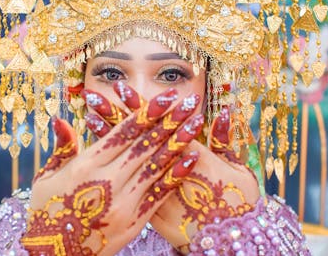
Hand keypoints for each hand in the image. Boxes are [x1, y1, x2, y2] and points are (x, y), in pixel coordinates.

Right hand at [23, 88, 201, 255]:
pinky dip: (176, 175)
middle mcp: (107, 181)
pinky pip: (159, 194)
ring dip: (178, 142)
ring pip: (156, 166)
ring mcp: (123, 203)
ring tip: (195, 124)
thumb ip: (61, 148)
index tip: (166, 97)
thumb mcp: (46, 178)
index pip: (123, 132)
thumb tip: (60, 119)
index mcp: (86, 166)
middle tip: (189, 102)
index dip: (147, 112)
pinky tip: (191, 158)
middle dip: (170, 121)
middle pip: (145, 145)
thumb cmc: (46, 213)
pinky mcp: (133, 222)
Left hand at [88, 83, 260, 252]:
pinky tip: (98, 154)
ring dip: (107, 138)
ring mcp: (154, 193)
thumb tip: (224, 112)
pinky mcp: (147, 211)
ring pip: (126, 160)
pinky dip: (112, 168)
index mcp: (188, 156)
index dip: (138, 105)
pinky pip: (123, 183)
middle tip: (94, 96)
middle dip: (113, 115)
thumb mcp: (239, 170)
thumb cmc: (239, 204)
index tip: (120, 88)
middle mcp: (166, 173)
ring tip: (89, 117)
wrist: (229, 242)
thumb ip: (224, 142)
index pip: (156, 125)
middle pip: (135, 139)